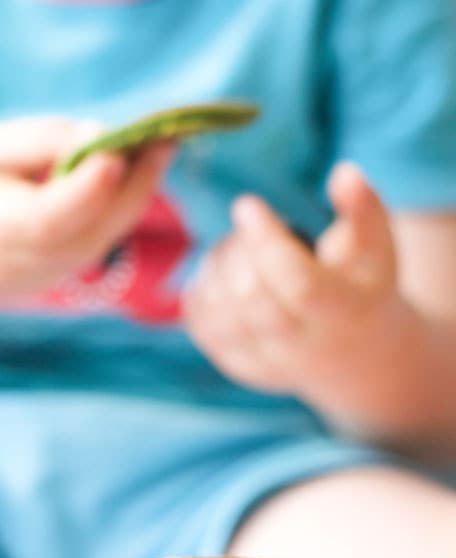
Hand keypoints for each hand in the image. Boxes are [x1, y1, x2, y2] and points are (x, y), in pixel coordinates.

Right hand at [0, 116, 172, 298]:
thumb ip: (39, 144)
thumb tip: (102, 137)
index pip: (47, 219)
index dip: (85, 190)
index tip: (116, 150)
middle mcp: (20, 264)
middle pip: (89, 232)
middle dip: (133, 186)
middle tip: (165, 138)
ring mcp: (38, 281)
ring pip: (101, 241)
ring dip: (133, 196)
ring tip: (155, 149)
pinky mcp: (51, 282)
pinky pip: (94, 246)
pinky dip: (115, 211)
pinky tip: (129, 176)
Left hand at [182, 163, 401, 402]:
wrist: (349, 350)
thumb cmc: (361, 283)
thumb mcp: (376, 246)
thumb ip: (362, 207)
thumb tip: (343, 172)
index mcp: (342, 314)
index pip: (299, 285)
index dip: (267, 244)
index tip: (246, 204)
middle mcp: (302, 348)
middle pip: (253, 301)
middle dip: (238, 252)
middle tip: (246, 221)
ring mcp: (266, 362)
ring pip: (222, 316)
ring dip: (216, 268)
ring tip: (237, 245)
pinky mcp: (238, 365)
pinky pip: (202, 328)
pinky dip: (200, 292)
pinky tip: (218, 271)